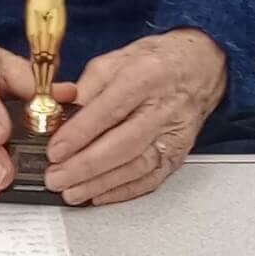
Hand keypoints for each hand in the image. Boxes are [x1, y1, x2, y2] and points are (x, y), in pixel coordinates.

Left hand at [44, 29, 226, 205]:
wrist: (199, 67)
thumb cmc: (153, 61)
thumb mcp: (113, 61)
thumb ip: (85, 87)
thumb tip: (57, 110)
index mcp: (143, 78)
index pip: (108, 110)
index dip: (79, 133)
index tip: (55, 149)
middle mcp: (162, 109)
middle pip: (123, 144)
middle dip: (86, 166)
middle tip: (57, 177)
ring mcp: (174, 136)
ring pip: (137, 166)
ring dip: (101, 183)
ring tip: (72, 191)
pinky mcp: (179, 154)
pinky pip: (152, 178)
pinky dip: (124, 190)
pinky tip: (100, 195)